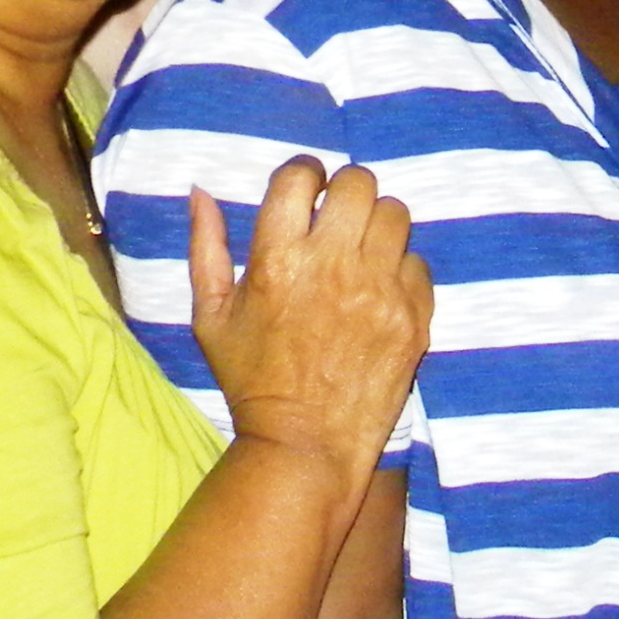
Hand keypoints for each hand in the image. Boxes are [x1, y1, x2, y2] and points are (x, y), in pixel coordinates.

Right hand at [188, 157, 432, 481]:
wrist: (304, 445)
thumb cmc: (251, 380)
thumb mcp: (210, 316)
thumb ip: (205, 247)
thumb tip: (200, 191)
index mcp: (277, 260)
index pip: (300, 176)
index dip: (304, 174)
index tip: (307, 189)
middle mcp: (332, 266)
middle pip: (358, 182)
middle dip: (346, 192)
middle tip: (338, 217)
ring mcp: (378, 290)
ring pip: (396, 214)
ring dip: (377, 225)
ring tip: (363, 251)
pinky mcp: (412, 317)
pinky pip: (418, 263)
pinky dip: (401, 270)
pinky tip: (380, 292)